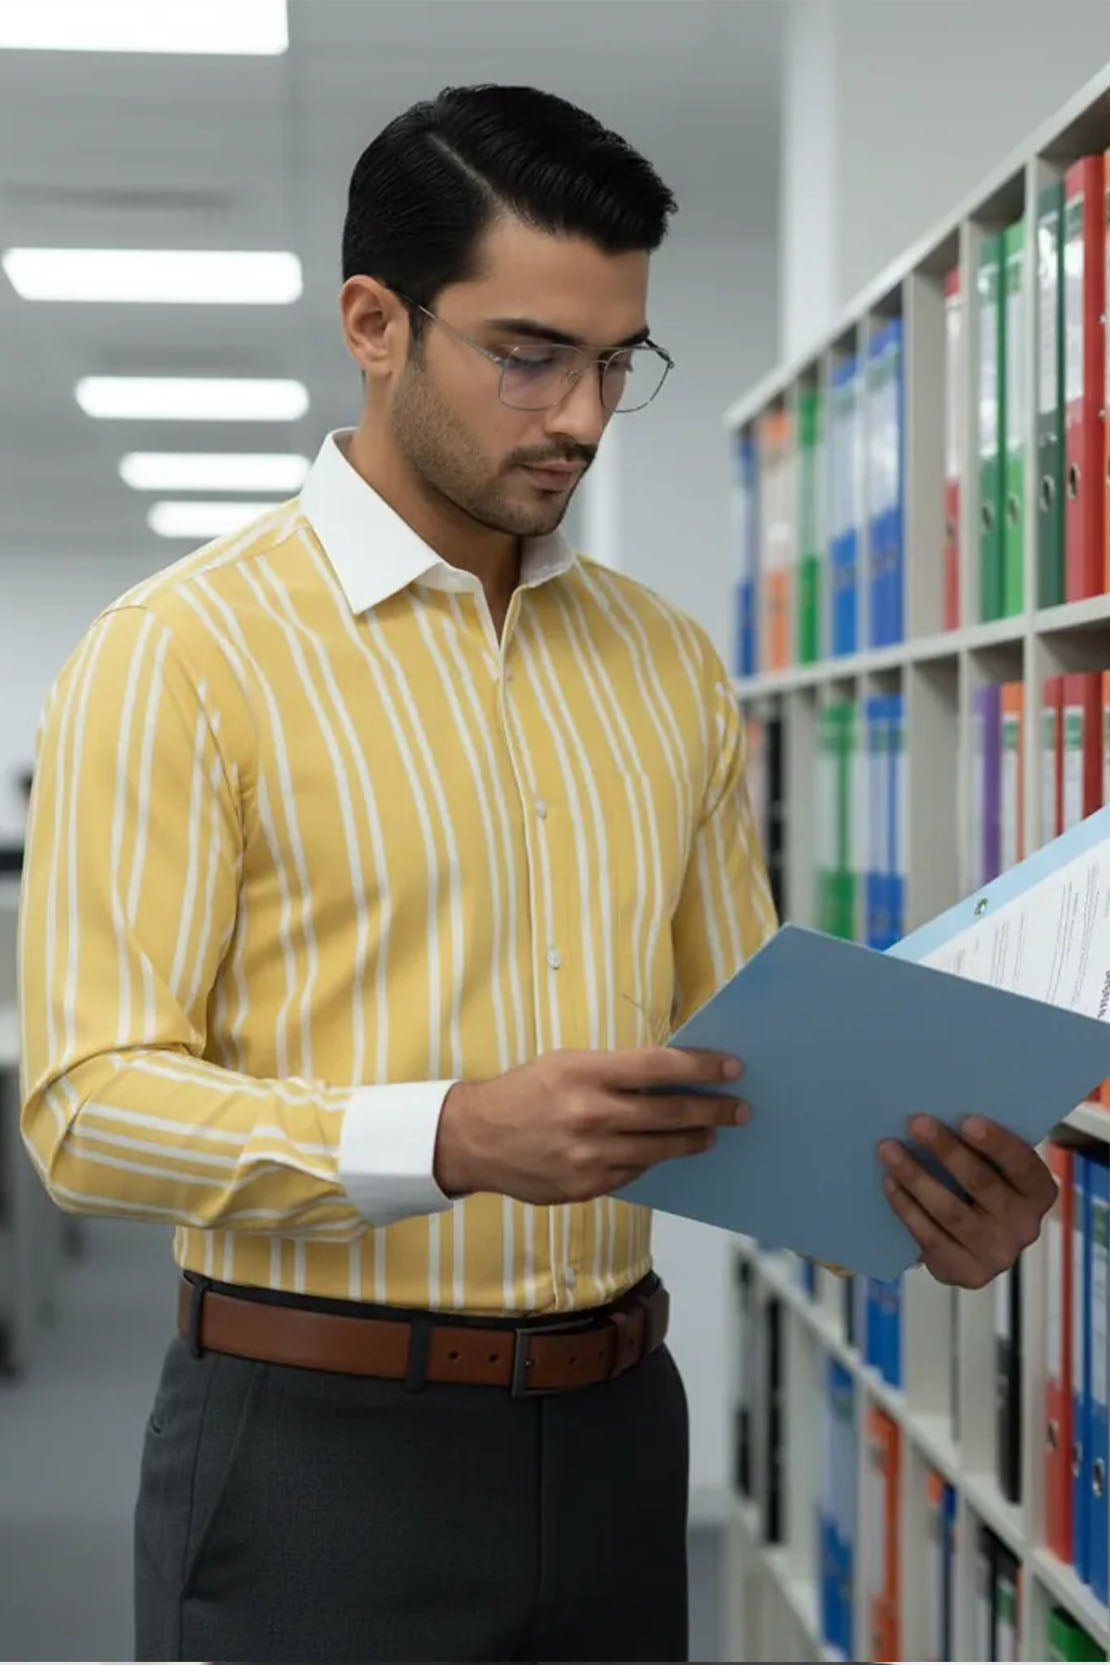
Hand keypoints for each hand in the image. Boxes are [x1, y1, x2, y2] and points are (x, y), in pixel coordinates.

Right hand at [433, 1047, 748, 1205]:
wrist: (475, 1139)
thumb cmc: (525, 1092)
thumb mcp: (565, 1064)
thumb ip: (614, 1071)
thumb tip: (670, 1075)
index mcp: (586, 1074)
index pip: (659, 1066)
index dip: (702, 1066)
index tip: (732, 1067)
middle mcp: (591, 1115)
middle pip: (669, 1113)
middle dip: (712, 1110)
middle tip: (739, 1109)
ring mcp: (590, 1156)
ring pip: (659, 1149)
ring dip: (692, 1140)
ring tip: (711, 1134)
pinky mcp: (587, 1186)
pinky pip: (635, 1172)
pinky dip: (652, 1160)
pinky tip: (665, 1152)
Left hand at [878, 1115, 1056, 1287]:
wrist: (973, 1243)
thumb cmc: (979, 1186)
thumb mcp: (993, 1166)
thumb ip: (980, 1146)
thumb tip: (938, 1111)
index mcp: (1038, 1192)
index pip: (1022, 1164)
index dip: (996, 1143)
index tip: (967, 1120)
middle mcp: (1024, 1227)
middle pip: (981, 1184)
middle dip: (946, 1150)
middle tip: (916, 1123)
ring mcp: (997, 1254)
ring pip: (950, 1211)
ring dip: (915, 1177)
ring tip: (888, 1149)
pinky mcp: (966, 1272)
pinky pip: (929, 1236)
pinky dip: (905, 1206)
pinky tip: (889, 1182)